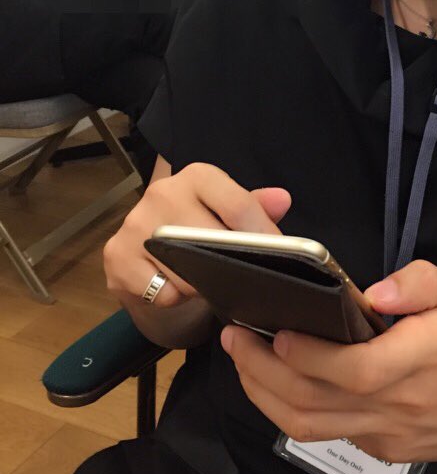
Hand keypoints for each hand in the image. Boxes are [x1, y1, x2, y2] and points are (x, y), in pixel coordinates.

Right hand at [103, 162, 291, 310]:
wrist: (147, 262)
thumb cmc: (196, 233)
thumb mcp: (229, 215)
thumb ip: (256, 207)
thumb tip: (282, 199)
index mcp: (197, 176)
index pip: (238, 205)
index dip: (262, 235)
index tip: (278, 255)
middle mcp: (163, 192)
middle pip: (213, 242)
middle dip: (229, 264)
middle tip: (233, 272)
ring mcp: (135, 224)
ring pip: (187, 272)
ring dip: (200, 284)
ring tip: (198, 277)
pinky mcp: (116, 257)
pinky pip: (163, 292)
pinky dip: (173, 297)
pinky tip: (171, 285)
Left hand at [221, 260, 436, 463]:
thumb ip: (419, 283)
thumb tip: (374, 292)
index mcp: (418, 363)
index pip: (353, 369)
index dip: (307, 354)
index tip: (273, 329)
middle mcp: (397, 406)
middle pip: (314, 403)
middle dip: (262, 371)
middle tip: (234, 337)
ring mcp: (387, 435)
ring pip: (310, 427)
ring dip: (265, 394)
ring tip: (242, 359)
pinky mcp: (384, 450)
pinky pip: (328, 434)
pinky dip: (293, 409)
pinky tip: (279, 380)